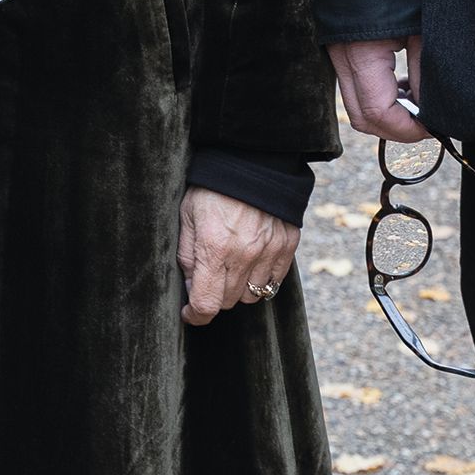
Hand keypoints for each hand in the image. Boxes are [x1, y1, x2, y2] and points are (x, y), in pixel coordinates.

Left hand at [177, 187, 297, 326]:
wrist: (251, 159)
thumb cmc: (211, 187)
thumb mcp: (187, 216)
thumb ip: (187, 256)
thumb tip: (190, 288)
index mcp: (215, 248)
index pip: (206, 304)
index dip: (195, 315)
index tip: (190, 312)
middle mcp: (244, 255)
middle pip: (228, 302)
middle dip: (214, 295)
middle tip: (208, 276)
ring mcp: (269, 251)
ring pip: (252, 296)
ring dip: (238, 288)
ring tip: (231, 266)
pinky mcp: (287, 245)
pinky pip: (274, 281)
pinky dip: (261, 279)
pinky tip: (251, 263)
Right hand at [327, 37, 432, 141]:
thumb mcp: (419, 34)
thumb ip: (422, 74)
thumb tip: (428, 110)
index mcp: (362, 54)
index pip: (378, 112)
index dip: (406, 129)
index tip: (430, 128)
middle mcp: (343, 60)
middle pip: (362, 119)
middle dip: (395, 130)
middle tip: (424, 125)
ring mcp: (338, 58)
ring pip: (357, 108)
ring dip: (387, 117)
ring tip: (416, 105)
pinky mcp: (342, 55)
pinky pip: (356, 91)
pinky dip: (379, 100)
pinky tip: (401, 89)